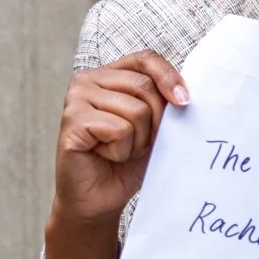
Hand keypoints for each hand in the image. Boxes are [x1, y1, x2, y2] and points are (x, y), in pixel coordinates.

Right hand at [52, 49, 188, 223]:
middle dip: (155, 122)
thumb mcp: (153, 127)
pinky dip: (121, 150)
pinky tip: (105, 156)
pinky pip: (119, 129)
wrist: (99, 200)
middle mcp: (88, 80)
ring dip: (138, 141)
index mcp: (109, 74)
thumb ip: (165, 104)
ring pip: (136, 110)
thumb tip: (186, 94)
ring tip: (119, 151)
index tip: (184, 102)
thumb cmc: (126, 162)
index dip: (169, 77)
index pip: (146, 59)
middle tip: (139, 144)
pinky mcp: (71, 122)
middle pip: (145, 86)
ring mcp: (76, 99)